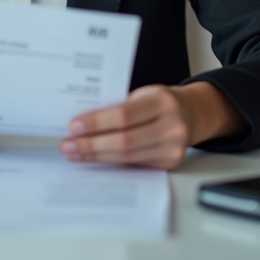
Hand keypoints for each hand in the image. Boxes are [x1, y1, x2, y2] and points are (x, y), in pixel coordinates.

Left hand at [59, 82, 245, 169]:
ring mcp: (173, 148)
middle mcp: (172, 126)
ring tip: (76, 153)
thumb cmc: (161, 101)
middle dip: (91, 144)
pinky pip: (134, 165)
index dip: (96, 123)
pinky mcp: (170, 164)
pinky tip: (95, 158)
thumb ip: (119, 106)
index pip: (123, 115)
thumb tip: (83, 123)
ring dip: (97, 156)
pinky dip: (111, 162)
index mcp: (163, 101)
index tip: (74, 126)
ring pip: (127, 157)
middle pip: (124, 141)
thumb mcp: (143, 94)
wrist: (191, 113)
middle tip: (68, 145)